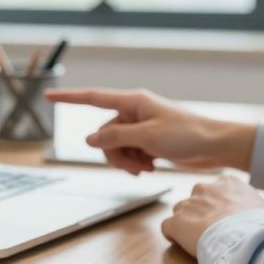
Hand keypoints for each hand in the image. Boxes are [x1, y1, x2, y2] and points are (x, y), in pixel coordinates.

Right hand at [45, 88, 256, 174]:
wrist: (215, 146)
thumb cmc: (188, 134)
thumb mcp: (148, 137)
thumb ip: (115, 138)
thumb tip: (90, 140)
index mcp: (133, 102)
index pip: (93, 98)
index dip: (69, 98)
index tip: (49, 95)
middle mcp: (134, 112)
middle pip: (104, 134)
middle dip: (114, 153)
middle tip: (133, 166)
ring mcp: (141, 127)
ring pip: (115, 146)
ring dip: (125, 161)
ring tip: (144, 168)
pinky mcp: (148, 141)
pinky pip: (128, 153)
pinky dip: (135, 163)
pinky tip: (150, 167)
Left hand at [161, 176, 263, 256]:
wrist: (247, 238)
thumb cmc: (261, 227)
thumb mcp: (263, 209)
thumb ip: (252, 207)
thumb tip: (259, 219)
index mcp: (228, 182)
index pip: (215, 190)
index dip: (217, 206)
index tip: (223, 219)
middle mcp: (205, 188)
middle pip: (196, 199)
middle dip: (200, 213)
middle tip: (210, 231)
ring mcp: (189, 204)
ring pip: (180, 212)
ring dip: (186, 224)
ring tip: (198, 240)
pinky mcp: (176, 222)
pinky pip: (167, 227)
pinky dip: (172, 235)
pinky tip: (182, 244)